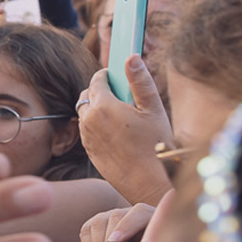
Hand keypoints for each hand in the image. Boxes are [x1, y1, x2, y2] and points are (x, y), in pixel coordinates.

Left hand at [78, 56, 172, 206]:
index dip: (107, 75)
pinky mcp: (90, 152)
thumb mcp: (153, 110)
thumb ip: (141, 81)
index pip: (97, 80)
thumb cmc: (156, 147)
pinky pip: (88, 131)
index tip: (118, 75)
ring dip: (98, 109)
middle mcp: (89, 121)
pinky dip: (97, 126)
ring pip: (85, 114)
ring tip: (122, 115)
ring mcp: (87, 138)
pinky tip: (119, 132)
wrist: (148, 184)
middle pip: (87, 96)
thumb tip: (131, 57)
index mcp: (103, 106)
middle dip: (100, 91)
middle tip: (122, 95)